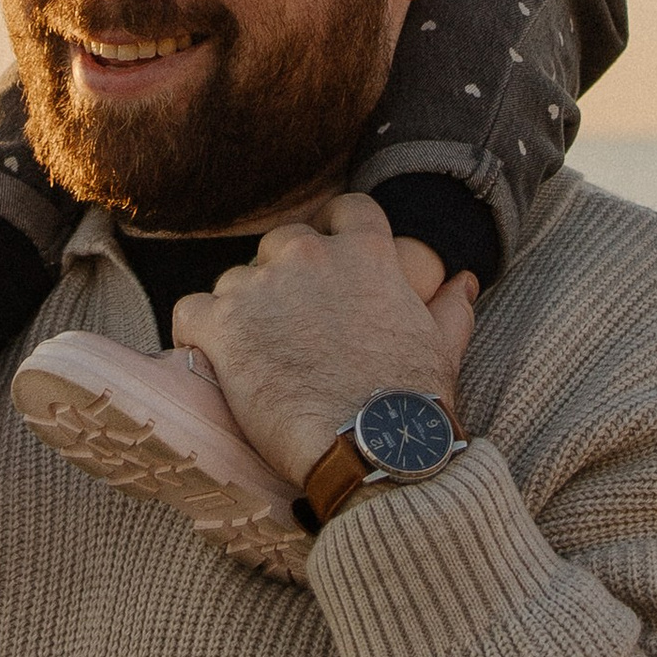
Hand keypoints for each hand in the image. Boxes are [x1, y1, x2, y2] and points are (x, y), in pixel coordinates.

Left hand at [171, 196, 475, 488]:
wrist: (368, 446)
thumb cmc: (410, 403)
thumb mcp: (442, 347)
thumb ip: (450, 307)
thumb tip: (465, 282)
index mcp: (366, 253)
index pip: (346, 211)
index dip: (334, 233)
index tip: (329, 263)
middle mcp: (309, 256)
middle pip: (282, 244)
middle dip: (284, 278)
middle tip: (292, 328)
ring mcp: (259, 287)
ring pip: (236, 281)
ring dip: (243, 311)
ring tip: (259, 360)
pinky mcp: (220, 324)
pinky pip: (190, 311)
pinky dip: (198, 334)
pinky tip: (215, 362)